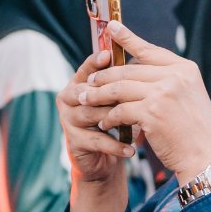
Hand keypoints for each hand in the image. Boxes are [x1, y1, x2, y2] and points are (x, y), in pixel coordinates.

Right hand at [57, 47, 133, 187]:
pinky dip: (116, 146)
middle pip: (84, 91)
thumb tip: (142, 59)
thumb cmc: (112, 121)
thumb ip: (121, 82)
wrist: (102, 157)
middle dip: (107, 93)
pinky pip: (97, 141)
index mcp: (77, 84)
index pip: (86, 70)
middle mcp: (68, 99)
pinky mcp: (74, 141)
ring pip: (91, 114)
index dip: (95, 62)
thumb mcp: (117, 99)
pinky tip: (131, 149)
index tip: (108, 55)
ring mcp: (68, 120)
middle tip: (131, 95)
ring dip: (115, 119)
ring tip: (137, 122)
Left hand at [86, 23, 210, 184]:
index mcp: (185, 68)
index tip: (111, 27)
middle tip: (87, 83)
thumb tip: (133, 67)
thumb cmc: (194, 130)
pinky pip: (119, 110)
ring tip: (86, 100)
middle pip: (128, 70)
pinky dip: (108, 117)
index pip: (149, 50)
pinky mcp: (151, 112)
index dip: (127, 39)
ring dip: (99, 95)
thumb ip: (167, 79)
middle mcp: (175, 76)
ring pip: (119, 88)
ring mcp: (163, 93)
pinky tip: (103, 123)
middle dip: (104, 76)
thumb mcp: (188, 95)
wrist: (206, 157)